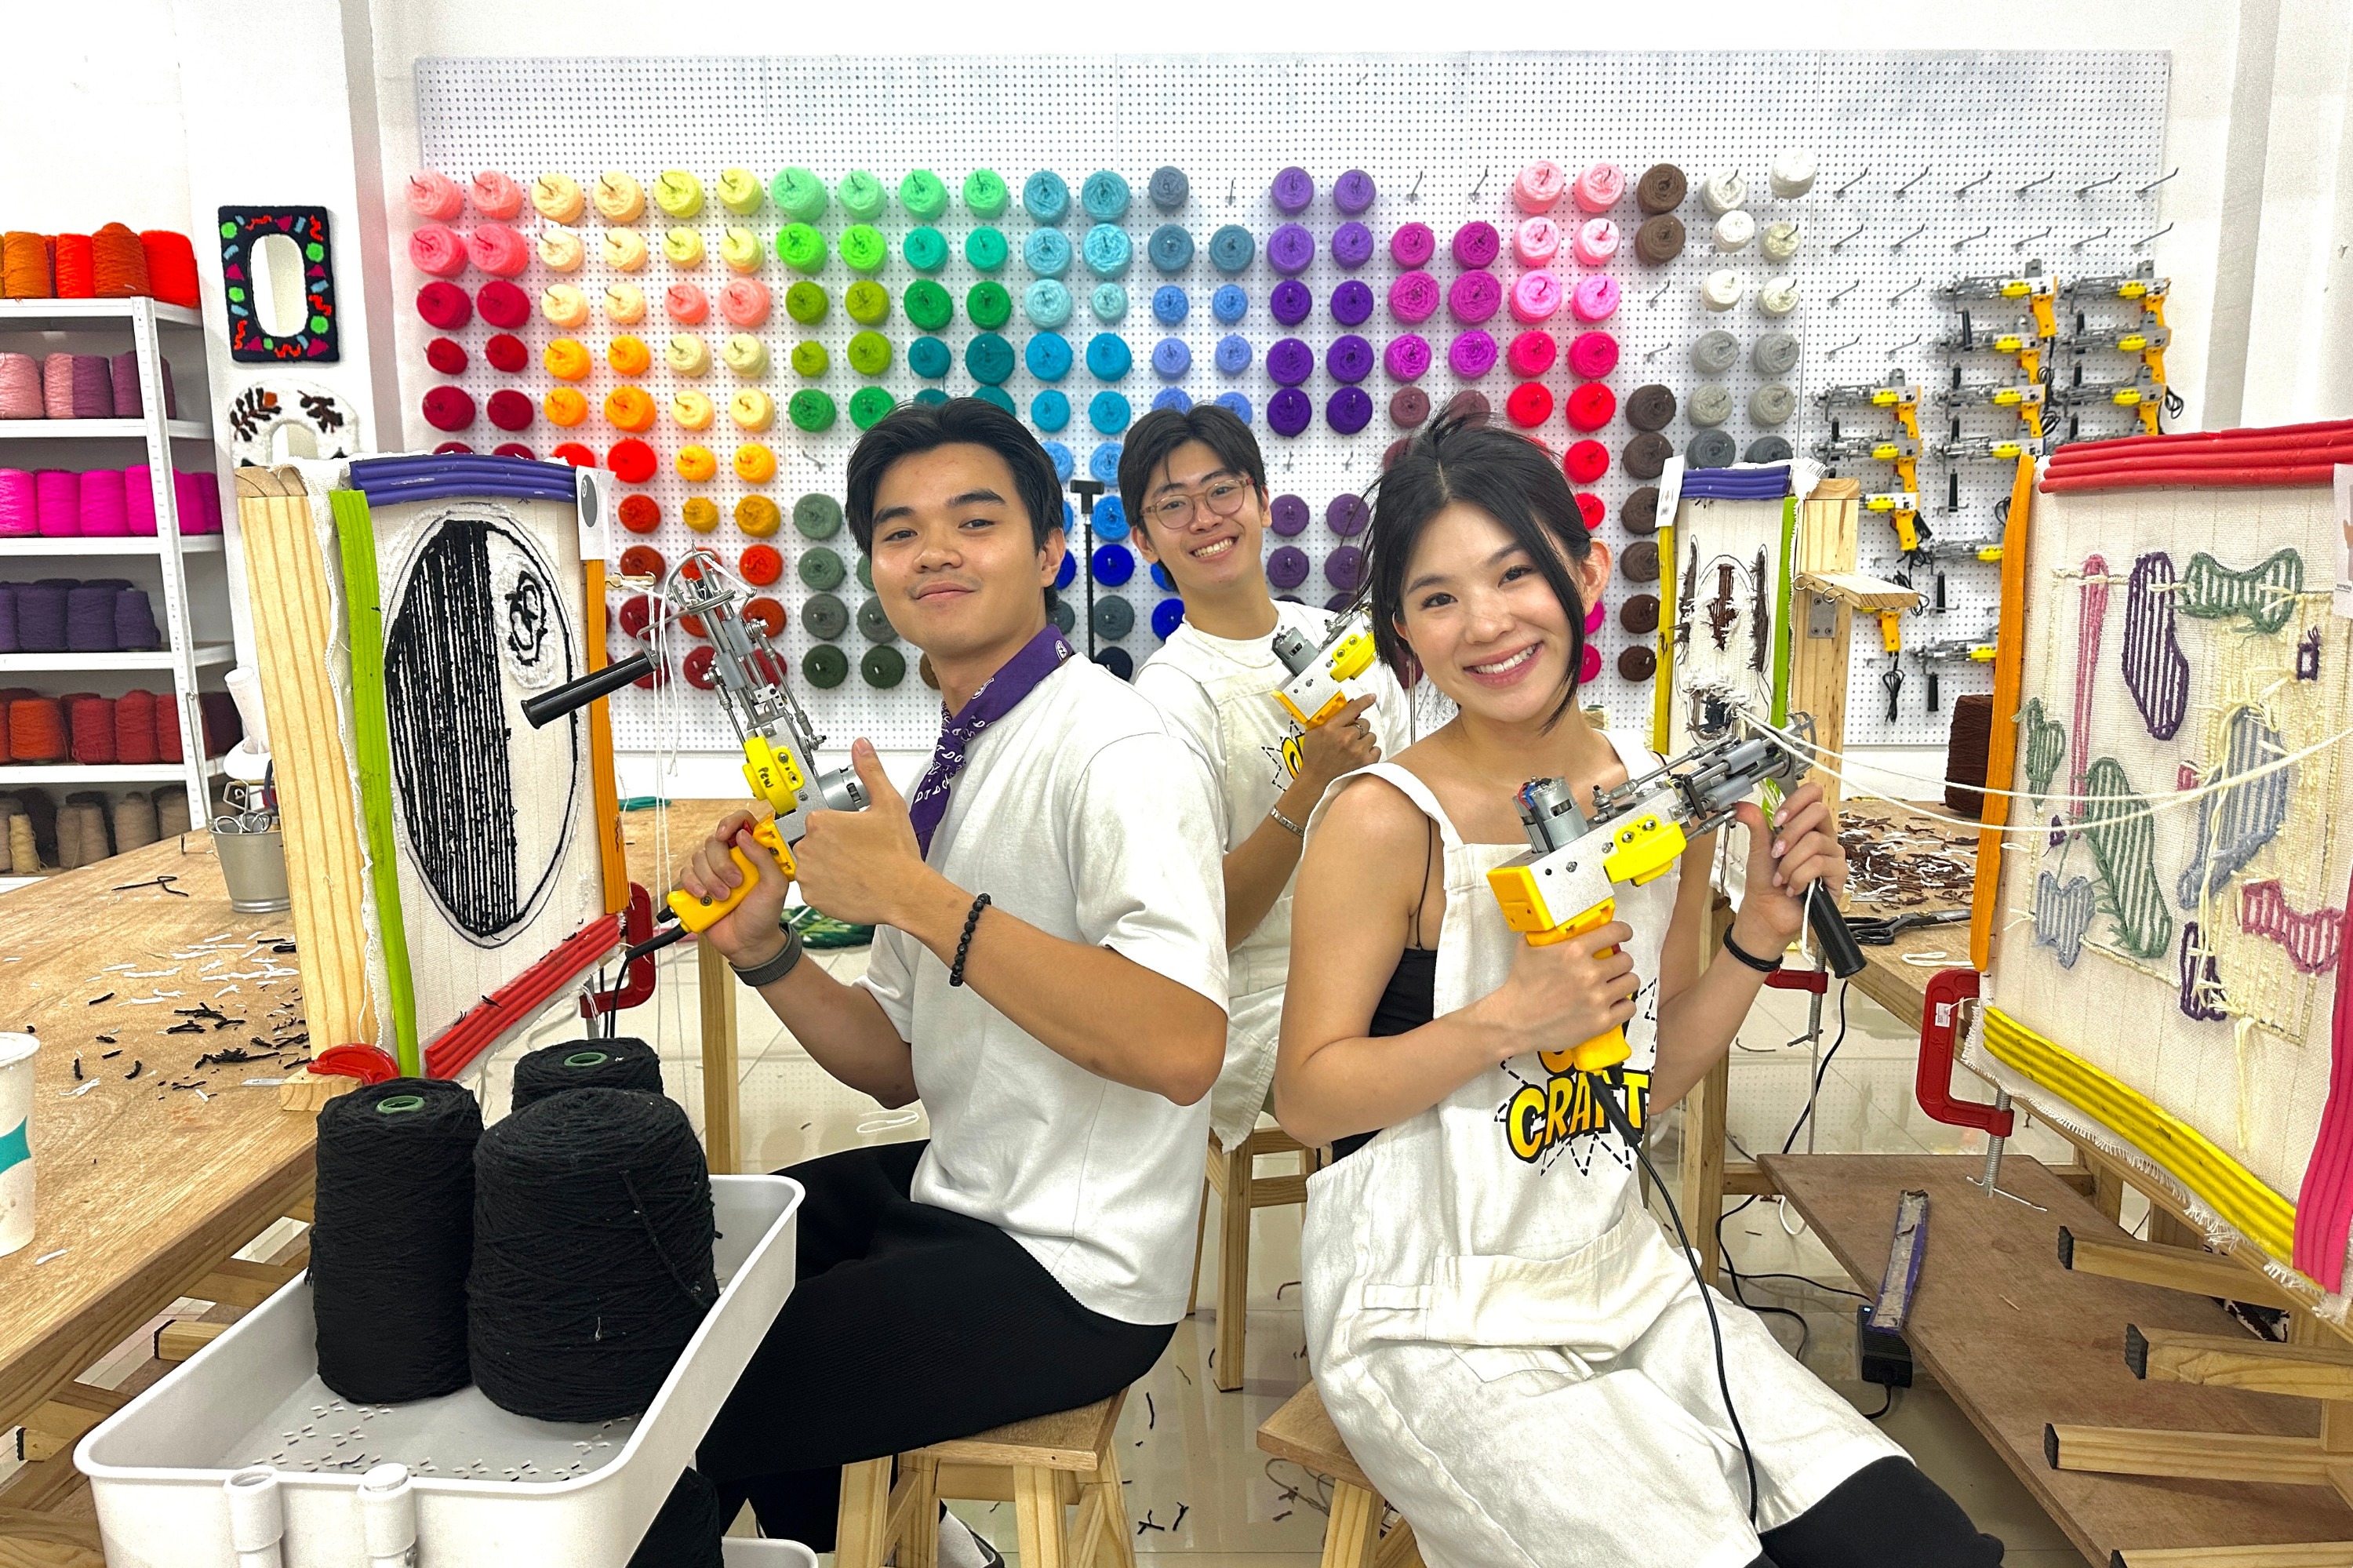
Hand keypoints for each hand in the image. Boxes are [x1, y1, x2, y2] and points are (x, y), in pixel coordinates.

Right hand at [678, 809, 791, 966]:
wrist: (748, 943)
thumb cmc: (764, 915)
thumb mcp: (776, 886)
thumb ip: (764, 858)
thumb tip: (744, 836)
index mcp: (752, 853)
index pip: (740, 823)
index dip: (731, 823)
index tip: (726, 834)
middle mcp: (731, 858)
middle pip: (714, 841)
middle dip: (722, 864)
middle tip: (735, 883)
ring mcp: (713, 872)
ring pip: (698, 858)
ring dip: (710, 879)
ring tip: (723, 897)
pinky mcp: (697, 885)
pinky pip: (685, 874)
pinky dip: (693, 885)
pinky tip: (704, 897)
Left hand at [791, 739, 943, 929]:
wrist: (905, 893)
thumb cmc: (897, 855)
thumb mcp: (888, 803)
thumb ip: (870, 771)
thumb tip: (861, 747)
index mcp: (821, 821)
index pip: (819, 819)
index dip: (839, 826)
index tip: (854, 834)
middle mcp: (808, 847)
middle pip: (813, 840)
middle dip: (831, 845)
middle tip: (857, 852)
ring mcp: (808, 873)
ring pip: (812, 864)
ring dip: (827, 866)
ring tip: (854, 868)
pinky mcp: (811, 897)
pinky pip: (813, 888)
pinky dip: (827, 887)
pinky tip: (848, 883)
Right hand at [1291, 695, 1382, 796]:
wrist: (1317, 778)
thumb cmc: (1315, 756)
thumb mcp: (1314, 732)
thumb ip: (1328, 718)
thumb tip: (1345, 707)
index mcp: (1331, 728)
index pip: (1352, 709)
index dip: (1364, 701)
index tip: (1371, 697)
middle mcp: (1345, 738)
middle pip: (1364, 723)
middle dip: (1358, 728)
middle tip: (1349, 735)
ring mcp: (1356, 751)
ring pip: (1371, 736)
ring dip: (1364, 739)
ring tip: (1353, 746)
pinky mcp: (1364, 762)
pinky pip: (1376, 749)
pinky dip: (1370, 750)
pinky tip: (1359, 753)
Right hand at [1478, 920, 1638, 1064]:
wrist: (1514, 1020)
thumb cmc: (1520, 987)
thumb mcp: (1529, 948)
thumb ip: (1547, 933)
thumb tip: (1555, 922)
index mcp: (1574, 951)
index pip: (1615, 932)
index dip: (1623, 932)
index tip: (1624, 934)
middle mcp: (1589, 973)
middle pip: (1626, 959)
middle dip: (1620, 960)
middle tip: (1612, 965)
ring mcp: (1597, 998)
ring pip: (1631, 982)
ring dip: (1623, 981)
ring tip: (1614, 983)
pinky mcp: (1600, 1021)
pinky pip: (1629, 1008)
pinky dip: (1623, 1005)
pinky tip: (1614, 1003)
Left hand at [1730, 781, 1846, 948]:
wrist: (1767, 911)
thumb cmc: (1765, 881)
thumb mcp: (1759, 848)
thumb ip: (1756, 824)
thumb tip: (1742, 805)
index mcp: (1806, 825)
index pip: (1814, 795)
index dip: (1796, 802)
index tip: (1777, 820)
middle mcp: (1823, 837)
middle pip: (1819, 812)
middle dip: (1790, 834)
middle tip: (1775, 853)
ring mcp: (1833, 855)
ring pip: (1815, 841)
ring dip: (1789, 863)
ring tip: (1780, 878)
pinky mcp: (1838, 875)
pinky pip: (1819, 864)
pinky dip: (1798, 877)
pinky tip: (1792, 888)